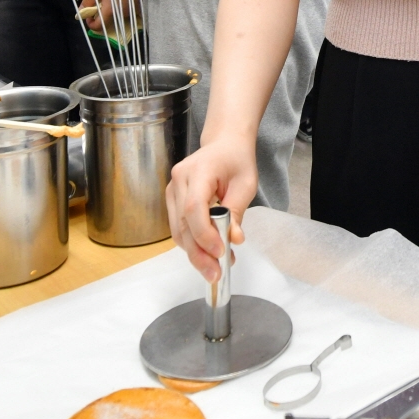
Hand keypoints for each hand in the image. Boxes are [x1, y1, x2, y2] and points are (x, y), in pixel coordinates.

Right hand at [166, 137, 256, 280]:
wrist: (224, 144)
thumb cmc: (236, 160)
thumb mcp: (245, 184)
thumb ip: (237, 212)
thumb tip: (234, 240)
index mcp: (198, 170)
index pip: (193, 207)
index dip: (204, 234)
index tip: (221, 252)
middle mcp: (179, 180)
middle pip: (182, 224)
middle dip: (199, 253)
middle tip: (216, 274)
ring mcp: (172, 190)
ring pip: (177, 230)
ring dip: (194, 253)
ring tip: (214, 269)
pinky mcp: (172, 200)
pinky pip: (178, 227)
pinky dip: (192, 243)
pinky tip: (207, 255)